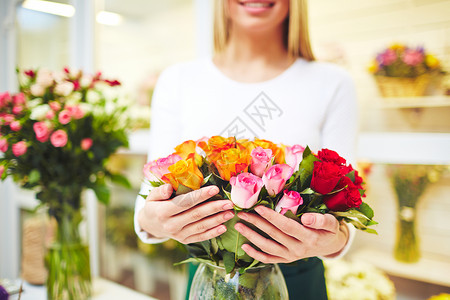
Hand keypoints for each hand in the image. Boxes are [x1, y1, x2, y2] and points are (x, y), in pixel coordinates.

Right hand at [138, 184, 234, 243]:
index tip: (215, 188)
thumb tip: (168, 188)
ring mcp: (178, 235)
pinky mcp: (184, 241)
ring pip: (201, 227)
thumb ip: (160, 191)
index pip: (185, 202)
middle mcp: (171, 225)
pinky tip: (224, 227)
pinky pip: (201, 237)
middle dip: (214, 208)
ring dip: (217, 220)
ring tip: (230, 213)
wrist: (150, 225)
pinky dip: (213, 233)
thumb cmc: (154, 205)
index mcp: (163, 212)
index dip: (200, 195)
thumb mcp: (152, 196)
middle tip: (229, 202)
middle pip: (196, 215)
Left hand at [234, 206, 348, 263]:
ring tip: (239, 226)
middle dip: (256, 222)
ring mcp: (291, 256)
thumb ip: (320, 220)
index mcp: (309, 237)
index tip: (258, 206)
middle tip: (242, 213)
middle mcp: (298, 249)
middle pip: (273, 234)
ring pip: (268, 247)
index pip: (286, 226)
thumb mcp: (331, 222)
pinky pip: (269, 259)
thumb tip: (306, 218)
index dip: (271, 216)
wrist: (330, 246)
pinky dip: (255, 254)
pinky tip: (244, 246)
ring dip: (251, 236)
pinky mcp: (286, 260)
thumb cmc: (329, 229)